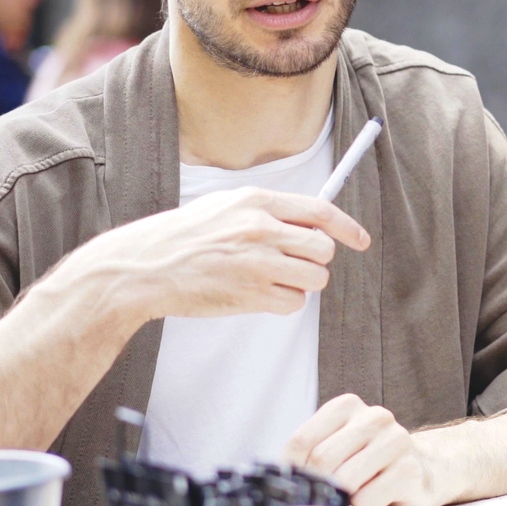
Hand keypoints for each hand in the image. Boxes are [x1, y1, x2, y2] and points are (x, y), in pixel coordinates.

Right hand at [70, 187, 369, 323]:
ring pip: (314, 278)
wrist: (146, 266)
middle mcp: (261, 229)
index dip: (347, 227)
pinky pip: (294, 303)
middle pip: (322, 248)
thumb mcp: (226, 207)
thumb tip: (311, 221)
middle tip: (294, 263)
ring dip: (301, 283)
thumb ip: (267, 211)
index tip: (360, 240)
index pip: (319, 211)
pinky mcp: (251, 295)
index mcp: (256, 202)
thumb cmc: (185, 237)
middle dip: (315, 259)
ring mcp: (257, 263)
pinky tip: (259, 294)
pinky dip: (284, 303)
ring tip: (271, 279)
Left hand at [283, 394, 451, 505]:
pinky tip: (376, 497)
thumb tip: (282, 480)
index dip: (294, 469)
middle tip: (324, 494)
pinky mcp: (410, 470)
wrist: (421, 472)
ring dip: (342, 496)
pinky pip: (367, 500)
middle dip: (318, 484)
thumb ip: (309, 453)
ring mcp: (395, 441)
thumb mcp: (337, 446)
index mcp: (347, 406)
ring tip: (353, 492)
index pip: (302, 440)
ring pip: (345, 481)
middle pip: (321, 460)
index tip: (299, 483)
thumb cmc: (368, 462)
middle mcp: (374, 417)